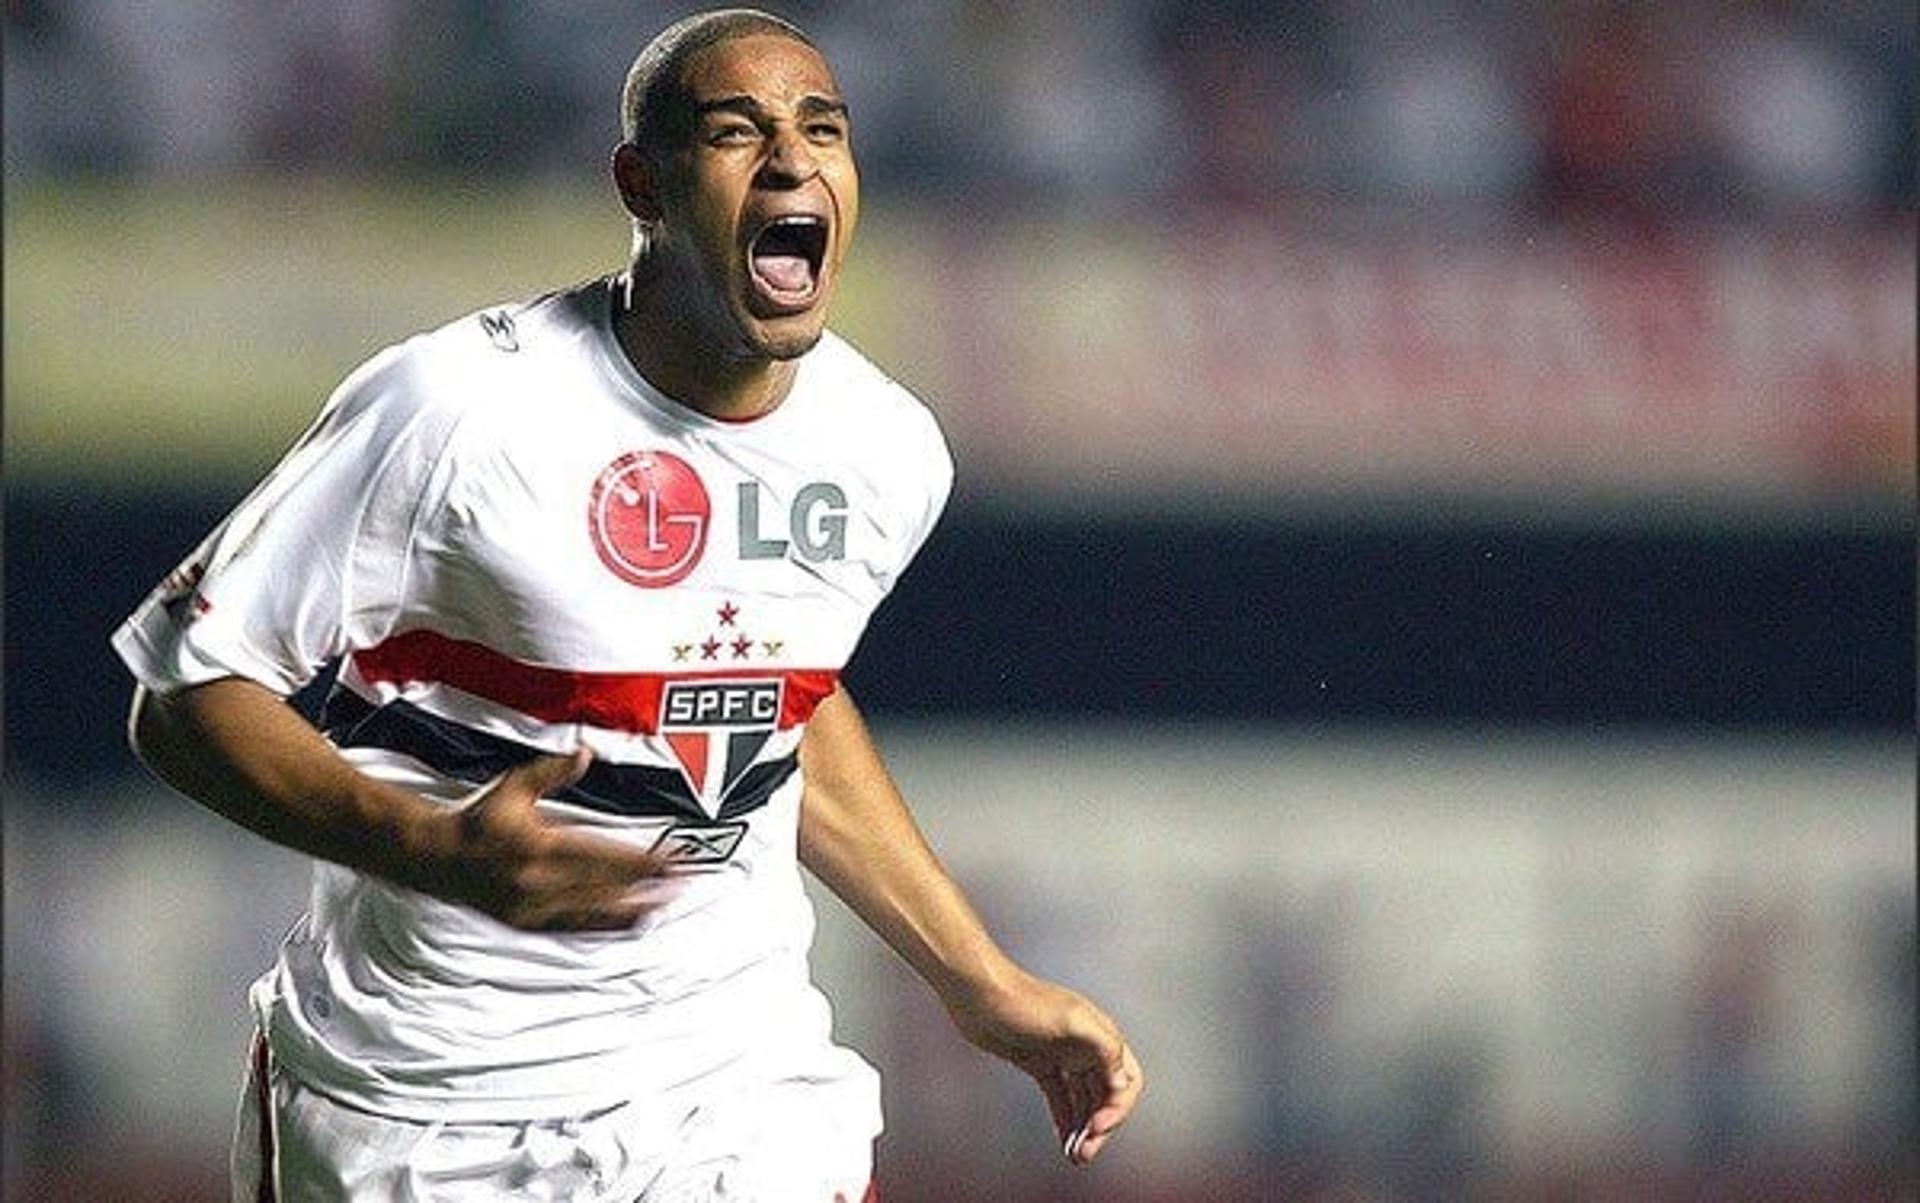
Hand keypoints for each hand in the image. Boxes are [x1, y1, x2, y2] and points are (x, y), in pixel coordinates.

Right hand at [425, 750, 675, 930]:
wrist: (437, 859)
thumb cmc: (478, 820)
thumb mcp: (513, 787)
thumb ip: (552, 772)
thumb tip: (585, 753)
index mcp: (540, 847)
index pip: (606, 856)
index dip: (643, 860)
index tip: (673, 858)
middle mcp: (540, 882)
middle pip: (607, 885)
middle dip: (649, 883)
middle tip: (684, 879)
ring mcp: (534, 907)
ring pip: (594, 912)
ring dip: (633, 909)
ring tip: (665, 904)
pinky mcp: (527, 924)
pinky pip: (574, 928)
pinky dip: (604, 927)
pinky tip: (627, 924)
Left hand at [945, 970, 1143, 1166]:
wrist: (980, 994)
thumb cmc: (1024, 1002)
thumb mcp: (1071, 1021)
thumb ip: (1104, 1047)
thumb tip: (1123, 1082)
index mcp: (1101, 1035)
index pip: (1127, 1081)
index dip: (1118, 1109)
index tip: (1096, 1128)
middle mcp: (1087, 1047)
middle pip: (1106, 1096)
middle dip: (1100, 1127)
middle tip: (1084, 1155)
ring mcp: (1063, 1055)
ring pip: (1084, 1100)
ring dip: (1084, 1128)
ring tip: (1076, 1156)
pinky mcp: (1039, 1063)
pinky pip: (1061, 1097)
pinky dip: (1065, 1119)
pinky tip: (1064, 1140)